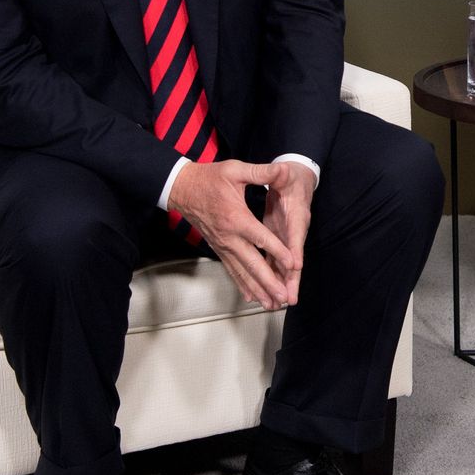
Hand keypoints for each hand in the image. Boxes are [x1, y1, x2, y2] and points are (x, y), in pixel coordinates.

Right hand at [167, 160, 297, 308]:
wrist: (182, 188)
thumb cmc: (210, 178)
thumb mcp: (235, 170)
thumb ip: (260, 172)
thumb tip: (283, 169)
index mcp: (236, 218)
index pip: (261, 238)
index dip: (278, 251)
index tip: (293, 264)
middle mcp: (229, 237)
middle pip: (251, 263)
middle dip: (268, 282)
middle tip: (282, 297)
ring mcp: (222, 245)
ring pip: (241, 272)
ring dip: (257, 289)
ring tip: (271, 305)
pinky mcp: (218, 248)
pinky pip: (231, 270)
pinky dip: (242, 284)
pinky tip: (251, 297)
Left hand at [261, 161, 314, 305]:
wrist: (297, 179)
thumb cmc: (292, 177)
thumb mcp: (286, 173)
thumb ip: (281, 173)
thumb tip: (283, 169)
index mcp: (297, 214)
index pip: (296, 233)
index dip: (294, 249)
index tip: (294, 265)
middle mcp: (294, 230)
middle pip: (293, 258)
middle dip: (291, 279)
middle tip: (288, 298)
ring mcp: (287, 238)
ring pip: (284, 265)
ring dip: (280, 284)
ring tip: (275, 304)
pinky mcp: (279, 241)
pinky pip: (274, 262)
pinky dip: (271, 276)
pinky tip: (263, 292)